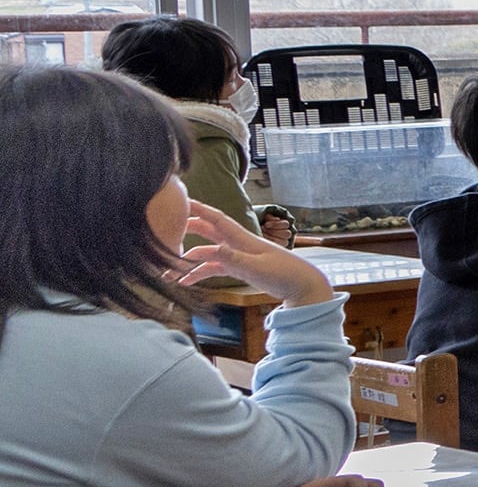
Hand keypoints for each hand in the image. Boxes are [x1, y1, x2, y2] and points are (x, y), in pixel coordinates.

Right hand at [174, 202, 331, 303]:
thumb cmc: (285, 274)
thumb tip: (212, 249)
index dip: (198, 209)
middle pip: (207, 231)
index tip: (179, 200)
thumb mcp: (257, 268)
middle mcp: (237, 244)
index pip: (216, 219)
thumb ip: (234, 259)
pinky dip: (198, 272)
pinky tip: (184, 281)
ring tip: (167, 267)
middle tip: (164, 227)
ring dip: (188, 258)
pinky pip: (214, 268)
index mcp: (243, 239)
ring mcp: (237, 256)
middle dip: (186, 227)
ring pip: (207, 252)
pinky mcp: (239, 268)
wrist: (304, 286)